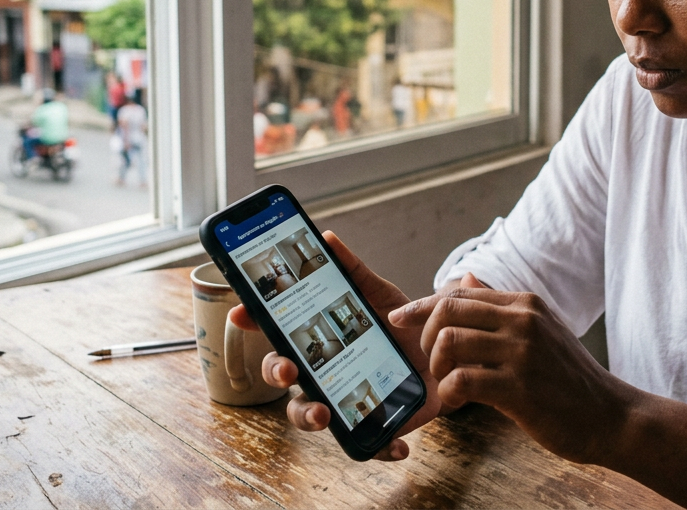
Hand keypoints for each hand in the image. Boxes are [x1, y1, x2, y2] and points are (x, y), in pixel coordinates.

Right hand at [228, 231, 442, 460]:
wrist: (444, 353)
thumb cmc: (401, 327)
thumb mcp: (380, 295)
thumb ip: (353, 270)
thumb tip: (327, 238)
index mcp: (318, 340)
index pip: (278, 334)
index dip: (254, 324)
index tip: (241, 314)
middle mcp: (323, 372)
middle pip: (283, 375)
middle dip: (277, 373)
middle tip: (288, 369)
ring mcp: (344, 400)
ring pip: (311, 414)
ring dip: (309, 416)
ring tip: (324, 413)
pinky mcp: (375, 424)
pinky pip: (368, 445)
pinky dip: (380, 448)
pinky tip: (397, 446)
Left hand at [389, 275, 627, 464]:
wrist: (610, 415)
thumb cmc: (570, 377)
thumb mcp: (542, 330)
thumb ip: (502, 308)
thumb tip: (468, 278)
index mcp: (525, 303)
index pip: (460, 293)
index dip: (421, 306)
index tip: (399, 318)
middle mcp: (523, 319)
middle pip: (448, 310)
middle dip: (425, 336)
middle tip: (431, 362)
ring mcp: (521, 352)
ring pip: (449, 341)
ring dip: (436, 366)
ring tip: (447, 383)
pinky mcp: (519, 387)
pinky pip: (462, 380)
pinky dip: (448, 393)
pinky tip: (458, 403)